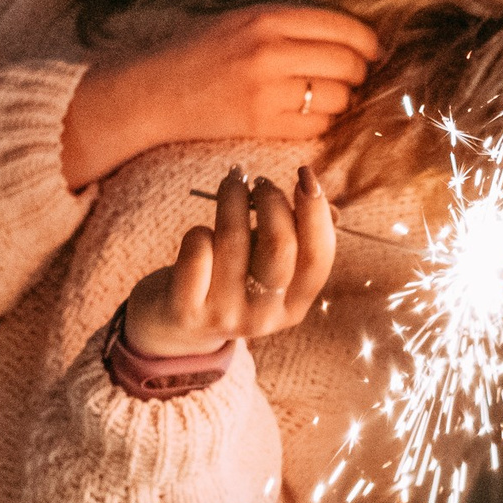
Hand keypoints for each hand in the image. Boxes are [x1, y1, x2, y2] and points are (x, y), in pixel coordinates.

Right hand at [60, 5, 380, 188]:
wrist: (152, 90)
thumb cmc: (195, 51)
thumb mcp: (241, 18)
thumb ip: (288, 21)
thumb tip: (346, 33)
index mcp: (267, 17)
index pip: (342, 27)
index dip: (368, 41)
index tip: (372, 50)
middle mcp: (270, 51)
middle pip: (348, 63)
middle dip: (359, 72)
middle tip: (352, 76)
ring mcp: (266, 91)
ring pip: (338, 97)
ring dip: (342, 99)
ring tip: (327, 97)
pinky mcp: (261, 125)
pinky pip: (317, 126)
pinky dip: (323, 123)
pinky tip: (308, 116)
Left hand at [121, 168, 335, 356]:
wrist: (173, 328)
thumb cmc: (228, 281)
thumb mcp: (265, 269)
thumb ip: (296, 240)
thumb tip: (330, 207)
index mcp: (294, 305)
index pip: (318, 256)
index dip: (316, 210)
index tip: (305, 173)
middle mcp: (264, 315)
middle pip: (280, 244)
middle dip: (271, 199)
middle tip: (260, 183)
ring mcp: (225, 315)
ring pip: (233, 239)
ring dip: (232, 198)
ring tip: (231, 184)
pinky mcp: (187, 309)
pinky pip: (197, 251)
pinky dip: (198, 231)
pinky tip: (200, 233)